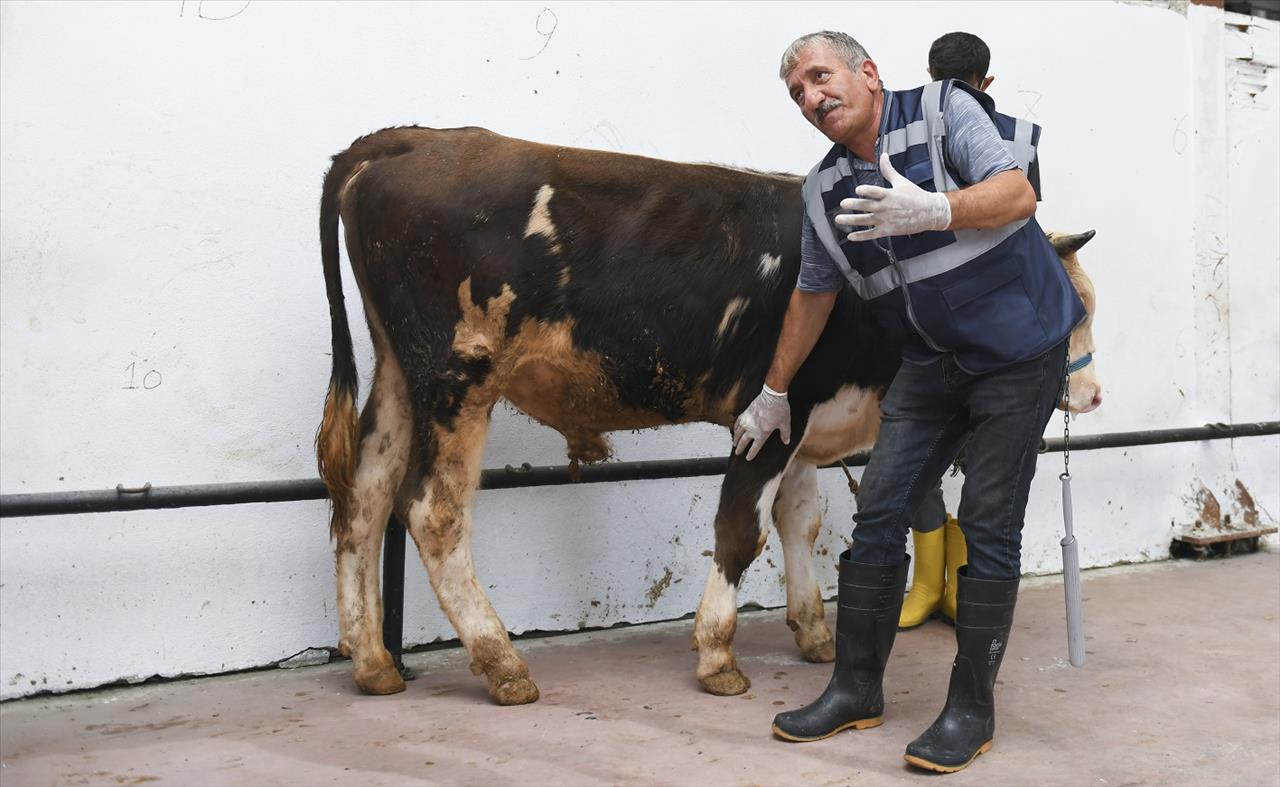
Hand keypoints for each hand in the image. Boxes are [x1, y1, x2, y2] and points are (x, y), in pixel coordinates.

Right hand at [732, 385, 790, 460]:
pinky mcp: (745, 412)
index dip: (751, 454)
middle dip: (740, 448)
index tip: (748, 458)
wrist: (772, 395)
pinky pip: (737, 422)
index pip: (755, 447)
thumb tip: (786, 441)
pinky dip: (735, 427)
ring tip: (734, 443)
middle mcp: (752, 429)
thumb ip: (785, 434)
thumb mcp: (785, 423)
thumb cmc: (779, 409)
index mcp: (762, 434)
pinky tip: (735, 429)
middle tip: (737, 452)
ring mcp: (747, 420)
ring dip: (736, 439)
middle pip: (743, 441)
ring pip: (738, 432)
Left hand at [834, 153, 950, 240]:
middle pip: (868, 206)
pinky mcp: (888, 230)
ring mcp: (886, 220)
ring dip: (851, 220)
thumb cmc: (915, 196)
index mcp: (890, 194)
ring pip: (866, 221)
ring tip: (839, 219)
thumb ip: (889, 170)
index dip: (867, 191)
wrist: (930, 213)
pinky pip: (872, 234)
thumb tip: (883, 155)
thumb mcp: (902, 182)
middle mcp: (886, 208)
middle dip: (854, 205)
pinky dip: (861, 236)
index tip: (858, 190)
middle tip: (843, 203)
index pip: (877, 192)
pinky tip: (850, 236)